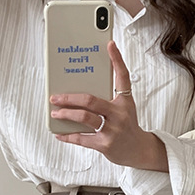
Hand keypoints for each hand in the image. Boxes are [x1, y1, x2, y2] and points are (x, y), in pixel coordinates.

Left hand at [49, 41, 168, 170]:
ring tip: (55, 112)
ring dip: (66, 114)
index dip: (117, 59)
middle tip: (55, 96)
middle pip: (90, 100)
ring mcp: (112, 130)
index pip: (122, 76)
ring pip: (84, 118)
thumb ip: (107, 99)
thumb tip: (79, 92)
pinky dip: (67, 135)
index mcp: (125, 101)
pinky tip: (59, 133)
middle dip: (69, 97)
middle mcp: (119, 114)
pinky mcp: (105, 145)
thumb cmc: (127, 126)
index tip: (109, 44)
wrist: (138, 150)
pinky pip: (81, 138)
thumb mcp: (123, 109)